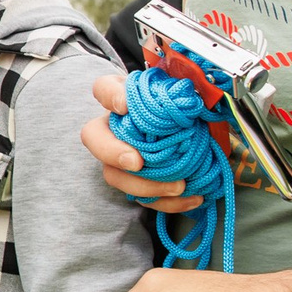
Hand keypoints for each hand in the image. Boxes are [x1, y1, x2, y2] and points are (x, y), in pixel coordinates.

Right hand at [80, 73, 203, 213]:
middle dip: (112, 152)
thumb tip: (190, 99)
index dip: (110, 97)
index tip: (124, 106)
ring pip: (114, 175)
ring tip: (179, 185)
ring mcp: (121, 158)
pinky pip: (143, 198)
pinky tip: (193, 198)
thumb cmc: (186, 111)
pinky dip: (169, 202)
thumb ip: (185, 93)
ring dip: (145, 185)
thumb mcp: (187, 96)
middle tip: (137, 162)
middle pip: (93, 138)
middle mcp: (115, 128)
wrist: (198, 135)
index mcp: (125, 100)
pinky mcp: (138, 182)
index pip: (104, 89)